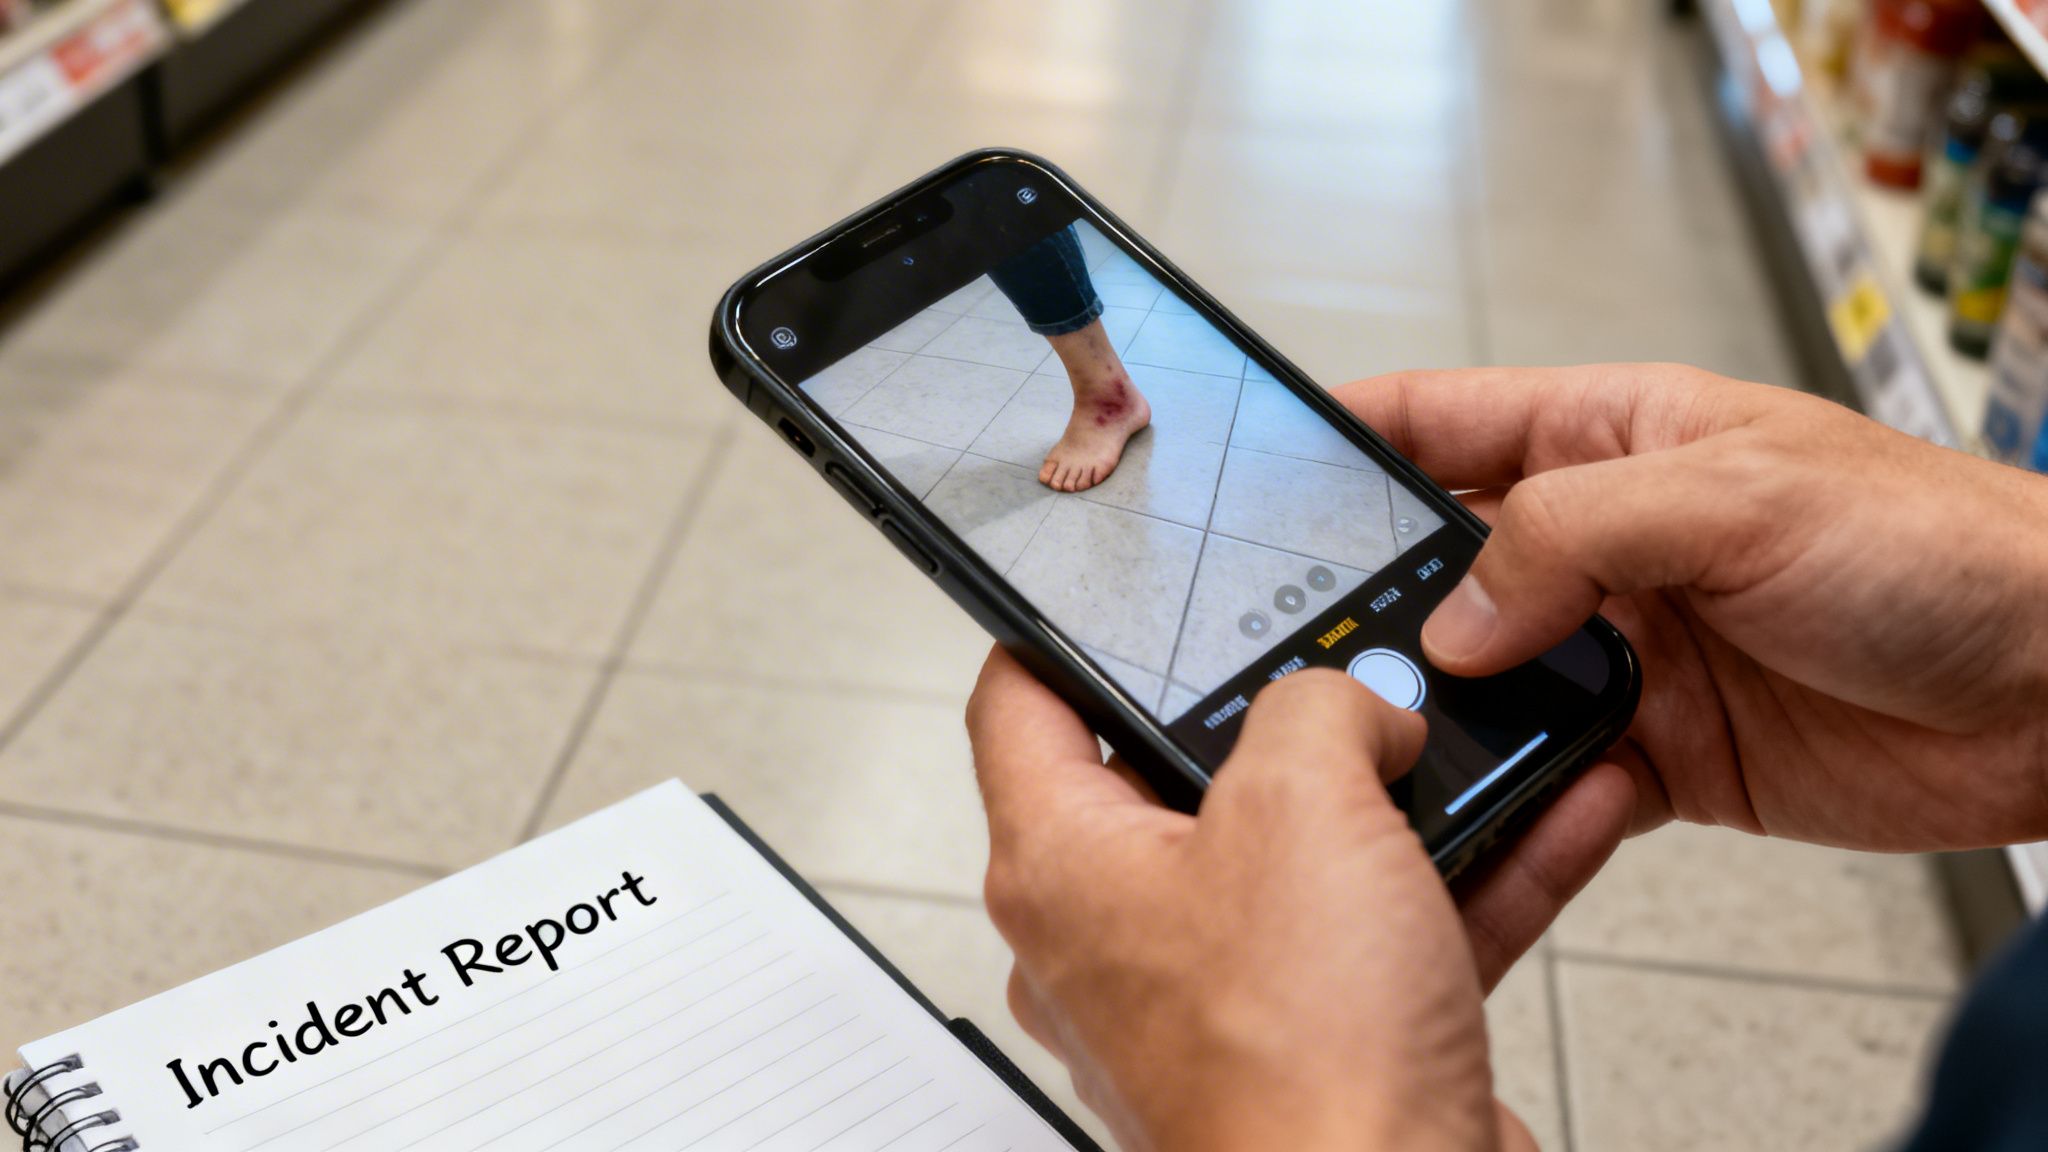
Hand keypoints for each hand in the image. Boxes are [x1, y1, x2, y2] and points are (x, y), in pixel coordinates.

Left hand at [968, 650, 1634, 1151]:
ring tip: (1469, 720)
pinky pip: (1389, 926)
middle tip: (1346, 655)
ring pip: (1309, 852)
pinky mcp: (1320, 1038)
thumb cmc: (1299, 1065)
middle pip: (1184, 772)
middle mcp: (1123, 931)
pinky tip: (1554, 808)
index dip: (1066, 626)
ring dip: (1404, 789)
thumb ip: (1318, 708)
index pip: (1021, 703)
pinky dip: (1467, 869)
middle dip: (1285, 712)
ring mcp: (1222, 991)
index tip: (1126, 586)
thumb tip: (1352, 704)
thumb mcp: (1303, 808)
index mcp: (1065, 865)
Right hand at [1337, 363, 2047, 849]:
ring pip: (1483, 677)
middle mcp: (1603, 542)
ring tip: (1372, 738)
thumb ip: (1572, 537)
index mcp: (1610, 437)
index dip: (1341, 438)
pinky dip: (1519, 791)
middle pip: (1440, 561)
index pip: (1438, 420)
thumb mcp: (1737, 498)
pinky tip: (1491, 804)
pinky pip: (1554, 768)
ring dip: (1439, 708)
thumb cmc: (1936, 548)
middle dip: (1367, 598)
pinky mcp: (1661, 747)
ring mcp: (1626, 647)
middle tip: (1285, 642)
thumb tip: (1453, 619)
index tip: (1251, 473)